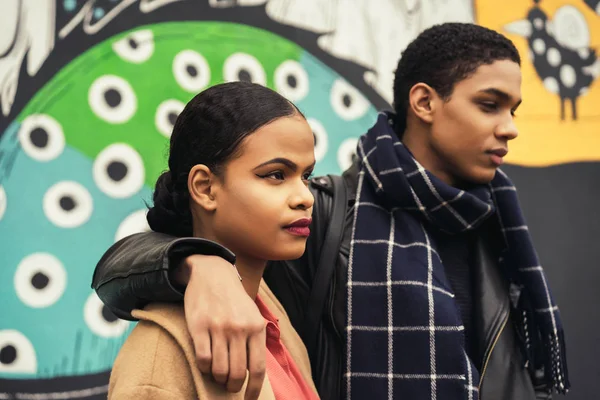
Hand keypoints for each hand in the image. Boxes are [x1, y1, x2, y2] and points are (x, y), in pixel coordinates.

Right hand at [178, 255, 265, 399]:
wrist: (212, 274)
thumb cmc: (234, 300)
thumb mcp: (252, 314)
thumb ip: (256, 339)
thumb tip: (257, 371)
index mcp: (256, 327)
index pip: (258, 368)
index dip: (253, 389)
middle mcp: (239, 328)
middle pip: (237, 373)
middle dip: (233, 386)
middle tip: (230, 385)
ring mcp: (218, 327)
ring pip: (219, 370)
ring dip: (218, 378)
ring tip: (218, 374)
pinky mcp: (199, 326)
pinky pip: (202, 359)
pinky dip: (204, 368)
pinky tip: (206, 364)